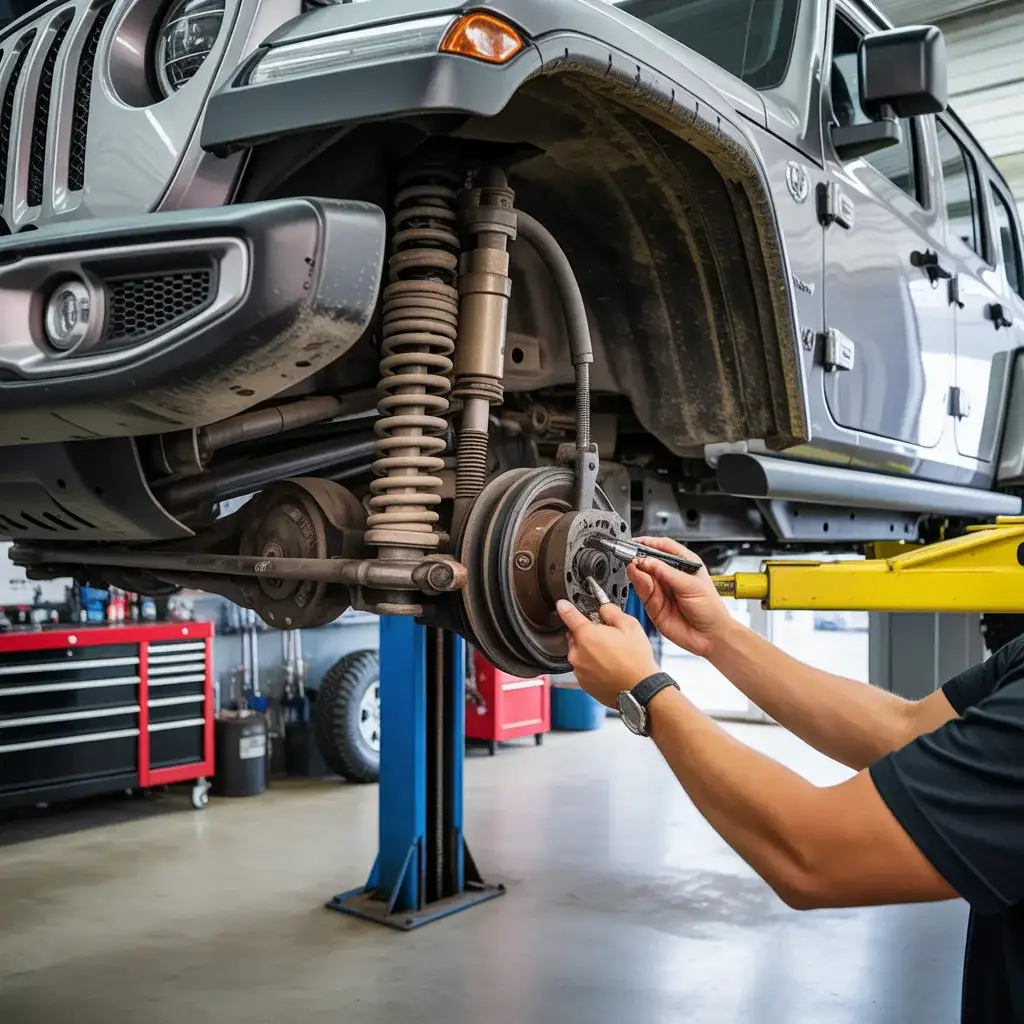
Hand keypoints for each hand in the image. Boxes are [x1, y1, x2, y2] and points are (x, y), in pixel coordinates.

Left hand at [555, 599, 659, 707]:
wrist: (640, 691)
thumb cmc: (636, 661)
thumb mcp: (630, 626)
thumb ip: (611, 611)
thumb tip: (602, 608)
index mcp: (586, 636)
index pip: (568, 615)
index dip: (566, 608)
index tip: (562, 605)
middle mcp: (577, 654)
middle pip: (576, 636)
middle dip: (588, 634)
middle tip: (608, 638)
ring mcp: (579, 670)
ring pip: (580, 653)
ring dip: (590, 652)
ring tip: (612, 656)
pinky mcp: (583, 683)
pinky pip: (584, 669)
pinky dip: (593, 666)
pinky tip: (609, 668)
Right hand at [626, 537, 734, 657]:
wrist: (710, 636)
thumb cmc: (710, 609)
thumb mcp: (690, 585)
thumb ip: (666, 572)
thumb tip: (646, 561)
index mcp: (684, 564)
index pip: (663, 547)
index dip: (649, 543)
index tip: (636, 542)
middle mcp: (671, 575)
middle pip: (649, 560)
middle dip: (639, 556)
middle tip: (630, 554)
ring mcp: (661, 590)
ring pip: (643, 574)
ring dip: (637, 569)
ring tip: (633, 564)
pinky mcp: (653, 604)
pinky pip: (642, 590)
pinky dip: (638, 582)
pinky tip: (636, 576)